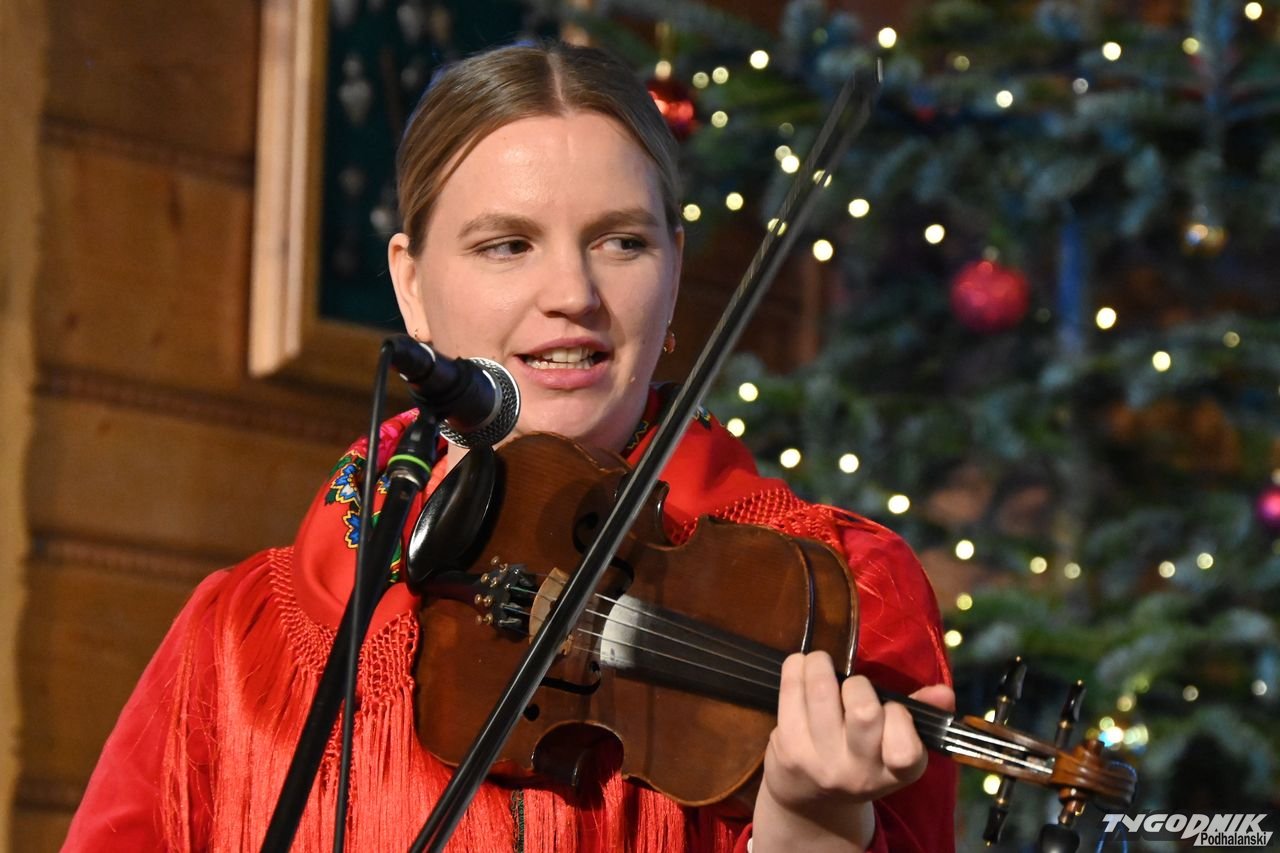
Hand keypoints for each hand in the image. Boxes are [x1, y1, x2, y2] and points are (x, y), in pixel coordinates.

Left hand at [751, 651, 954, 851]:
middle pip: (864, 712)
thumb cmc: (861, 758)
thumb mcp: (896, 747)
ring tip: (821, 662)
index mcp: (895, 773)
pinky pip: (791, 692)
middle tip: (851, 684)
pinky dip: (796, 668)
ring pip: (822, 693)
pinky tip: (800, 666)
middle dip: (858, 685)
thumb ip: (921, 715)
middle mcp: (858, 773)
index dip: (899, 715)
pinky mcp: (788, 749)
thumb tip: (944, 692)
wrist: (811, 801)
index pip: (906, 748)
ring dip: (821, 664)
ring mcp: (820, 762)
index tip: (889, 706)